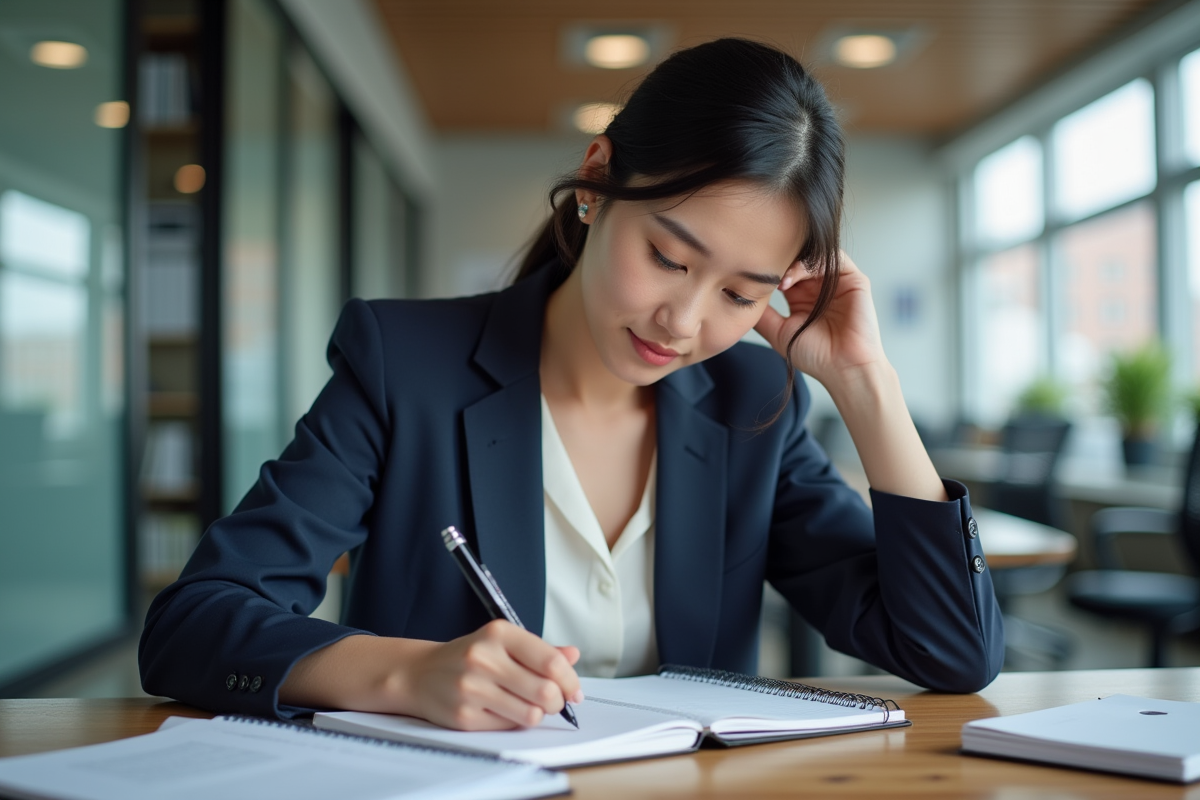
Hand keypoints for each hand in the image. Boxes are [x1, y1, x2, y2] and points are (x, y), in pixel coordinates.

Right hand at [405, 620, 582, 730]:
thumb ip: (540, 650)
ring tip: (527, 706)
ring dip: (536, 714)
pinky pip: (508, 727)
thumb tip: (573, 655)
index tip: (574, 692)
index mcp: (499, 633)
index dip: (570, 681)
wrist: (420, 673)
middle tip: (553, 702)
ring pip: (530, 714)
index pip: (550, 661)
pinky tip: (503, 710)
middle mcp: (484, 657)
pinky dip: (513, 722)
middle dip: (557, 702)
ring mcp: (472, 688)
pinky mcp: (464, 715)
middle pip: (545, 691)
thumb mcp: (502, 642)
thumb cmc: (468, 657)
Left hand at [753, 250, 886, 386]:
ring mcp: (836, 282)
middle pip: (799, 258)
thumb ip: (762, 315)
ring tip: (780, 280)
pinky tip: (795, 277)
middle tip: (764, 268)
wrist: (844, 368)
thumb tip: (739, 298)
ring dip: (794, 262)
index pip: (783, 270)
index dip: (770, 268)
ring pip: (814, 255)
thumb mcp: (779, 332)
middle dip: (781, 260)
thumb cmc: (816, 356)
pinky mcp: (854, 280)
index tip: (752, 274)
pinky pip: (835, 259)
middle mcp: (818, 286)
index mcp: (801, 296)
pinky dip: (813, 262)